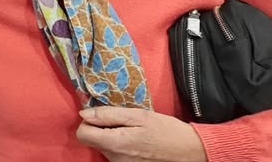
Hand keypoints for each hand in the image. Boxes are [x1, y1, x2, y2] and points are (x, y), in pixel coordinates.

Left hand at [75, 107, 205, 161]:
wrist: (188, 151)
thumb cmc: (165, 130)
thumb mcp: (138, 115)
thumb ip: (108, 115)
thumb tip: (84, 114)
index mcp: (115, 144)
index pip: (82, 134)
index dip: (89, 121)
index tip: (103, 115)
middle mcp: (114, 159)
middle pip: (92, 140)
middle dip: (102, 128)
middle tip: (123, 121)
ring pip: (103, 146)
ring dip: (111, 136)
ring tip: (132, 130)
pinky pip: (114, 153)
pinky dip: (119, 144)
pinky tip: (136, 140)